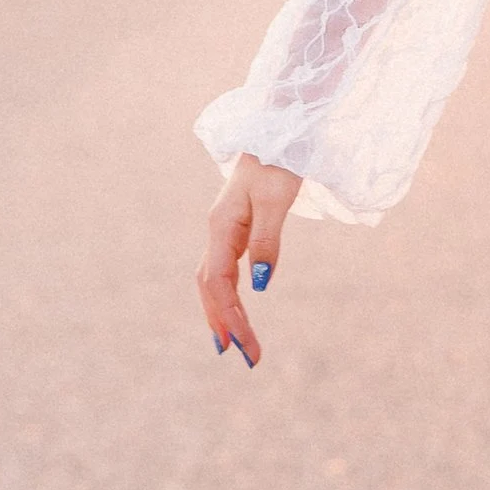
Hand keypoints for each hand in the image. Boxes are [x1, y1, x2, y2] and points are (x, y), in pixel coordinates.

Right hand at [198, 155, 302, 366]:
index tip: (244, 345)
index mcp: (222, 227)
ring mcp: (223, 231)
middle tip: (245, 358)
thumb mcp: (277, 201)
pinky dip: (227, 296)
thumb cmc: (279, 162)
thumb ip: (267, 241)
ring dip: (223, 314)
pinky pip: (223, 271)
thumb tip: (259, 286)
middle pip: (210, 288)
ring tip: (236, 345)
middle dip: (225, 323)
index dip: (228, 316)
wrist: (278, 132)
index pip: (217, 282)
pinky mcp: (235, 230)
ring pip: (213, 281)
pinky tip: (236, 311)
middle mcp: (216, 232)